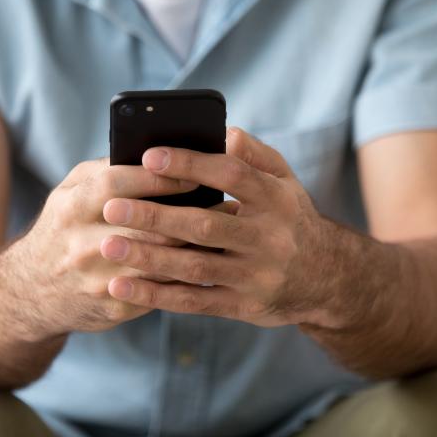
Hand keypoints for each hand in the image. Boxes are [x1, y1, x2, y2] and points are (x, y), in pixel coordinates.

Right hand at [17, 156, 236, 335]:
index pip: (119, 184)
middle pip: (148, 226)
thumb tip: (156, 154)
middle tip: (225, 203)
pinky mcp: (113, 308)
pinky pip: (161, 291)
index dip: (159, 177)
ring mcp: (97, 280)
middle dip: (190, 213)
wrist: (32, 291)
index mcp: (72, 206)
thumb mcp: (70, 191)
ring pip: (161, 261)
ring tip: (227, 231)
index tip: (195, 171)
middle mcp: (81, 244)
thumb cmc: (64, 226)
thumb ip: (106, 170)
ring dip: (197, 247)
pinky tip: (210, 262)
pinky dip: (188, 276)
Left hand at [98, 127, 339, 326]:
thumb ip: (252, 154)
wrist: (328, 278)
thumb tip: (220, 132)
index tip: (148, 156)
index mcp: (276, 198)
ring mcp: (256, 275)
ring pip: (195, 266)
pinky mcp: (244, 305)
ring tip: (108, 244)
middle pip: (205, 224)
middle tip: (112, 207)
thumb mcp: (285, 180)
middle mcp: (269, 237)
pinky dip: (156, 295)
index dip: (190, 165)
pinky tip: (122, 285)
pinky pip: (194, 301)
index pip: (231, 175)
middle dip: (155, 215)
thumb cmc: (290, 217)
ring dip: (149, 257)